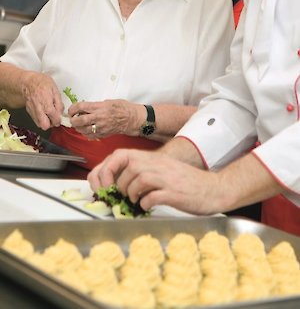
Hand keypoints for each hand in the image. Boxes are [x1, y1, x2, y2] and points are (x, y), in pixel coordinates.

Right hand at [22, 71, 63, 129]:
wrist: (28, 82)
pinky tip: (43, 111)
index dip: (59, 119)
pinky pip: (36, 119)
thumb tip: (61, 112)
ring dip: (45, 122)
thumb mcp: (55, 89)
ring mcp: (33, 112)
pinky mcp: (29, 112)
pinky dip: (40, 118)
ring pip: (39, 124)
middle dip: (51, 124)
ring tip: (49, 114)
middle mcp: (39, 110)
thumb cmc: (42, 83)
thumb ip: (59, 103)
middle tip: (54, 117)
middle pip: (45, 126)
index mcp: (47, 105)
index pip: (55, 119)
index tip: (60, 117)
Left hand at [68, 99, 141, 138]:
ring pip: (82, 130)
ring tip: (79, 124)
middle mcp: (98, 118)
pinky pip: (89, 136)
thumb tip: (85, 107)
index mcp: (99, 107)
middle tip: (73, 118)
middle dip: (72, 120)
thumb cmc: (122, 108)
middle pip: (79, 120)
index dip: (72, 109)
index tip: (71, 110)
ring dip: (78, 127)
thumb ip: (95, 105)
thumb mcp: (108, 101)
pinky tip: (86, 129)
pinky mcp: (102, 134)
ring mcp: (100, 127)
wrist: (131, 119)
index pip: (80, 107)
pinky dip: (85, 133)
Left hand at [87, 148, 219, 215]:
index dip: (105, 169)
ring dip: (130, 195)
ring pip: (135, 182)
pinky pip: (150, 197)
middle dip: (117, 184)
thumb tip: (116, 185)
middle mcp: (157, 164)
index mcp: (152, 158)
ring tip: (137, 201)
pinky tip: (148, 206)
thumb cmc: (186, 183)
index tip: (101, 185)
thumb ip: (142, 172)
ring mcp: (165, 178)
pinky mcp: (173, 193)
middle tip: (120, 197)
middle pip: (126, 166)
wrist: (213, 189)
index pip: (120, 155)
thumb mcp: (162, 170)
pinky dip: (145, 204)